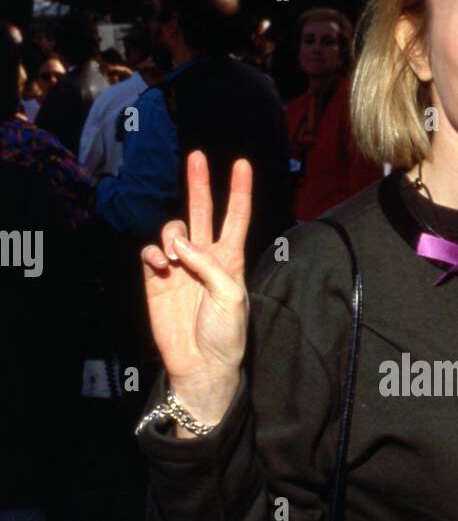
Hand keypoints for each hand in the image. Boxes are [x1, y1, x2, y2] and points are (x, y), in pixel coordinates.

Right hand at [141, 151, 251, 418]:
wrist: (201, 364)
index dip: (239, 191)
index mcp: (230, 260)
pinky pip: (151, 253)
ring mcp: (180, 268)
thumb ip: (208, 264)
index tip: (243, 164)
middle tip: (196, 156)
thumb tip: (179, 242)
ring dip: (173, 234)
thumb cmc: (225, 333)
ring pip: (174, 231)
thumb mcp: (230, 295)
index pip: (236, 218)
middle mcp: (205, 258)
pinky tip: (161, 264)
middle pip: (203, 212)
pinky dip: (153, 252)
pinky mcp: (157, 280)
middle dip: (199, 184)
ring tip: (174, 257)